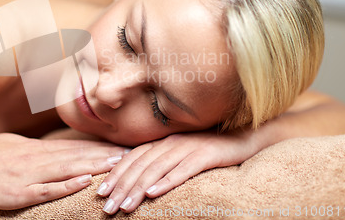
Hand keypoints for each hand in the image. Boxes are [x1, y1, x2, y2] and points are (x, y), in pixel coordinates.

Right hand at [0, 133, 127, 209]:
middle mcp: (34, 159)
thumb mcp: (11, 146)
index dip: (97, 147)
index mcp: (34, 149)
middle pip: (76, 156)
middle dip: (104, 156)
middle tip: (130, 154)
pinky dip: (66, 185)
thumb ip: (33, 149)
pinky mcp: (16, 193)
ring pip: (66, 169)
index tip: (118, 146)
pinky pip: (45, 189)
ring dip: (94, 167)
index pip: (72, 147)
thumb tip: (50, 149)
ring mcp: (26, 175)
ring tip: (117, 165)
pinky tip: (84, 181)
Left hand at [96, 129, 261, 213]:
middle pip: (140, 166)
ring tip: (125, 206)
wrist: (243, 137)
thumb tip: (141, 181)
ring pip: (156, 169)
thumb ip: (162, 162)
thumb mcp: (181, 154)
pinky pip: (182, 169)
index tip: (101, 192)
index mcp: (162, 142)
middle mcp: (170, 143)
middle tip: (107, 207)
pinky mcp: (205, 155)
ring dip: (138, 189)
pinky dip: (166, 181)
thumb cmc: (210, 149)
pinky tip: (153, 193)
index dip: (115, 175)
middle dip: (121, 187)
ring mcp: (187, 147)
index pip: (132, 158)